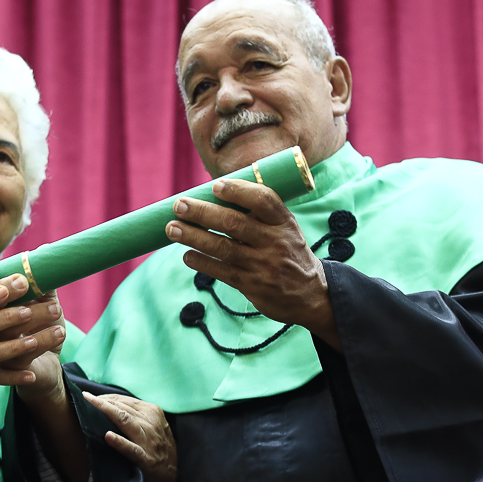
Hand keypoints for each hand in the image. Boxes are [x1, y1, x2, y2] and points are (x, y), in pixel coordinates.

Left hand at [83, 392, 177, 481]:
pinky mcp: (146, 459)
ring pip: (125, 421)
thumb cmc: (159, 449)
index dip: (106, 397)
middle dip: (102, 401)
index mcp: (153, 412)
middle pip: (122, 407)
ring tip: (89, 405)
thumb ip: (137, 415)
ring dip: (106, 411)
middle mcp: (151, 423)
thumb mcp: (152, 427)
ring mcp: (149, 441)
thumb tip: (111, 403)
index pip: (125, 400)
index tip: (89, 396)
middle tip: (84, 398)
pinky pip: (131, 449)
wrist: (174, 477)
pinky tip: (107, 436)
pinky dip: (120, 442)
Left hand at [165, 180, 340, 350]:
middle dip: (202, 212)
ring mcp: (263, 265)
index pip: (264, 200)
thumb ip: (260, 214)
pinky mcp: (252, 285)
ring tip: (171, 228)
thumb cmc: (289, 253)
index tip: (216, 186)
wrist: (311, 295)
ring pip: (222, 248)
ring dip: (193, 237)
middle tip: (179, 205)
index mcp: (284, 222)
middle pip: (234, 223)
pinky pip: (222, 271)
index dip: (239, 191)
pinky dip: (202, 262)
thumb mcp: (286, 229)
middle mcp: (275, 242)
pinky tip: (187, 255)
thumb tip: (215, 194)